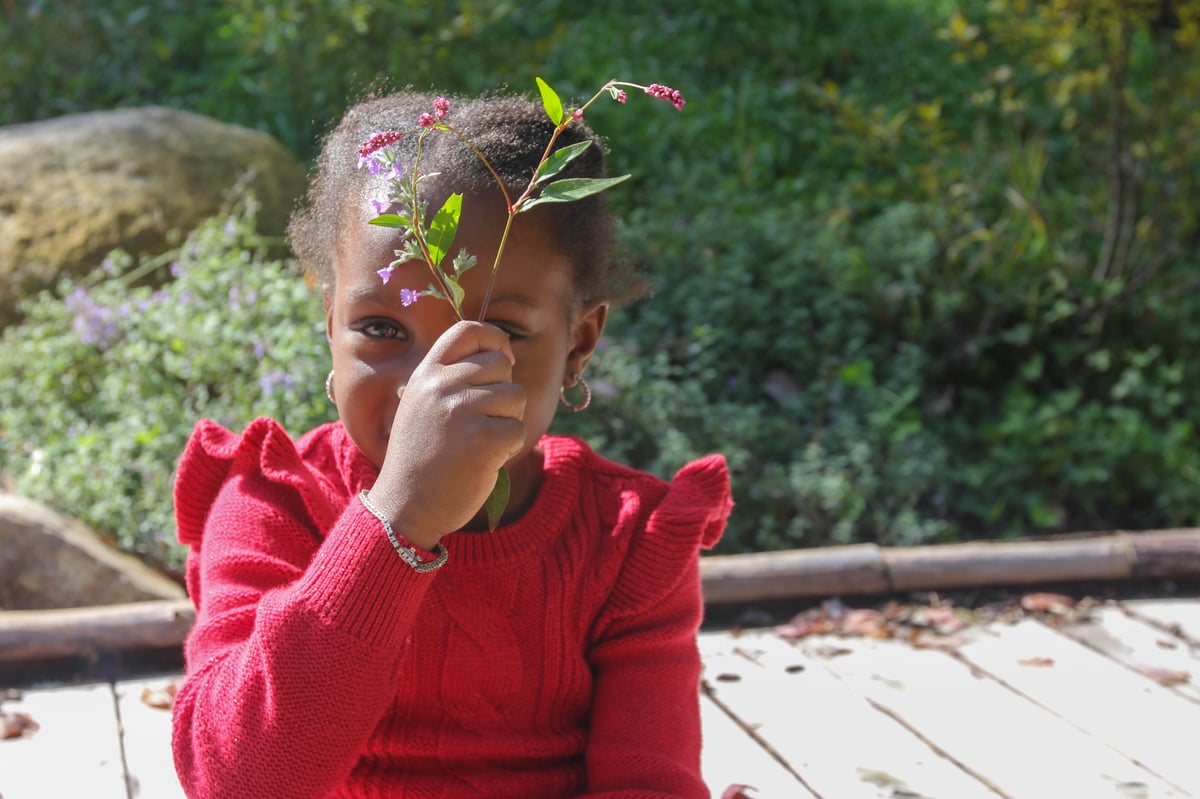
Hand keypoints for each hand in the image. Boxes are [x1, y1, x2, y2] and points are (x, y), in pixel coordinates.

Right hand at [367, 321, 525, 548]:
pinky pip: (518, 430)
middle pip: (501, 364)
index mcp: (426, 374)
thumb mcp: (422, 406)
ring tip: (480, 443)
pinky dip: (508, 448)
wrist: (405, 506)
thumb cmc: (421, 458)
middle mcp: (442, 385)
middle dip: (503, 391)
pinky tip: (483, 461)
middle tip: (483, 421)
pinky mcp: (484, 438)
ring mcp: (463, 410)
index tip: (504, 359)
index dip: (495, 339)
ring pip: (516, 396)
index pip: (469, 331)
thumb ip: (451, 379)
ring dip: (508, 421)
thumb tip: (503, 357)